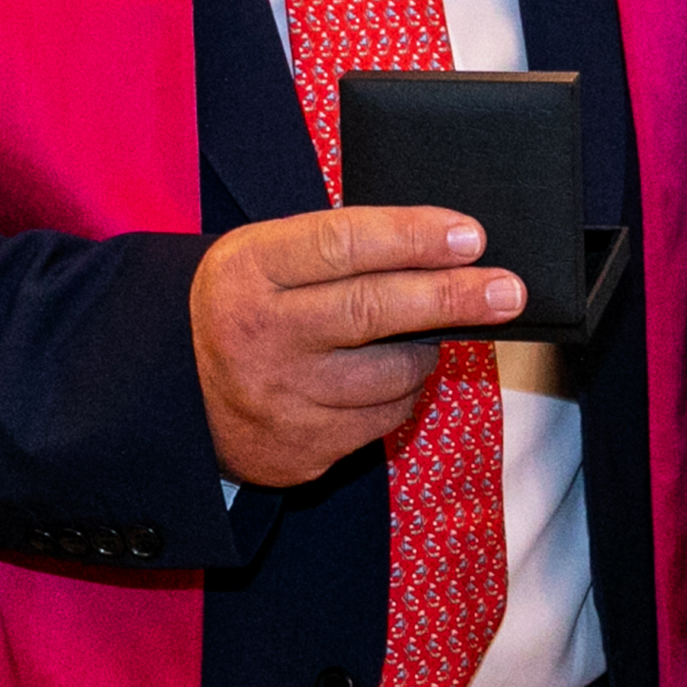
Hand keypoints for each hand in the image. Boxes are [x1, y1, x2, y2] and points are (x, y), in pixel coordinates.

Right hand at [191, 206, 520, 489]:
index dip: (414, 237)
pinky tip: (385, 375)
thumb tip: (447, 248)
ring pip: (392, 372)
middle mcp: (261, 335)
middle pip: (375, 311)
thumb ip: (342, 249)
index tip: (470, 236)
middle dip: (453, 297)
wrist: (176, 394)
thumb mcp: (267, 257)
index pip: (344, 244)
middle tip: (510, 290)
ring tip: (424, 329)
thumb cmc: (247, 304)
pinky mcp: (301, 450)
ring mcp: (280, 400)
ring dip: (427, 349)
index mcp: (249, 270)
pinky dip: (401, 392)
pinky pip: (384, 418)